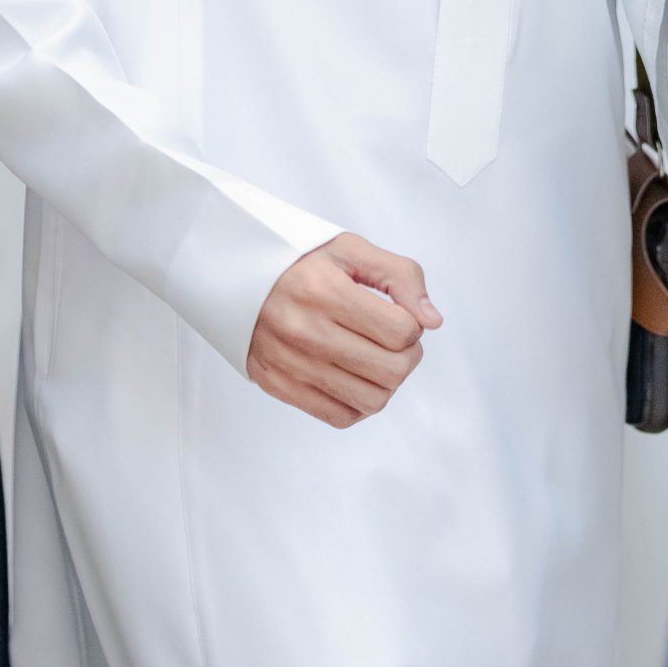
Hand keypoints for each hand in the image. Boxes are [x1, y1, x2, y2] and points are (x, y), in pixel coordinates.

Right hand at [248, 231, 441, 427]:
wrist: (234, 277)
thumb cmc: (299, 262)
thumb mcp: (350, 249)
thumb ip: (400, 276)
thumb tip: (432, 321)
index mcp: (324, 291)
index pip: (402, 330)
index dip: (413, 323)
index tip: (398, 313)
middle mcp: (306, 332)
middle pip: (393, 370)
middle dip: (407, 355)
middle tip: (394, 338)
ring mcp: (292, 365)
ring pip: (372, 400)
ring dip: (387, 381)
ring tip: (375, 357)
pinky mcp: (280, 387)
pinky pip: (341, 417)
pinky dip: (359, 403)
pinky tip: (354, 376)